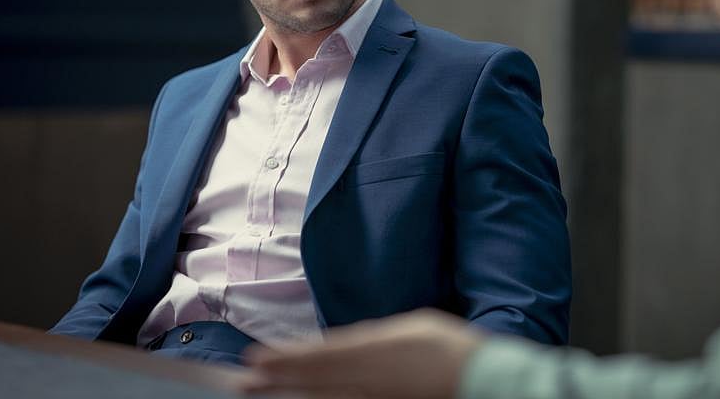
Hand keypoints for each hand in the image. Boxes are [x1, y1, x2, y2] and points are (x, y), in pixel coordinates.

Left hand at [240, 309, 486, 397]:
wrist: (475, 378)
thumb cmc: (446, 348)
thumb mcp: (408, 329)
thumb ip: (375, 338)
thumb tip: (350, 345)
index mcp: (373, 349)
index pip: (319, 354)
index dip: (286, 357)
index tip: (257, 358)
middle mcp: (366, 376)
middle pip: (313, 377)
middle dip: (277, 377)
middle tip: (244, 379)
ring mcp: (372, 395)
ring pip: (322, 394)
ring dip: (289, 391)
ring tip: (260, 389)